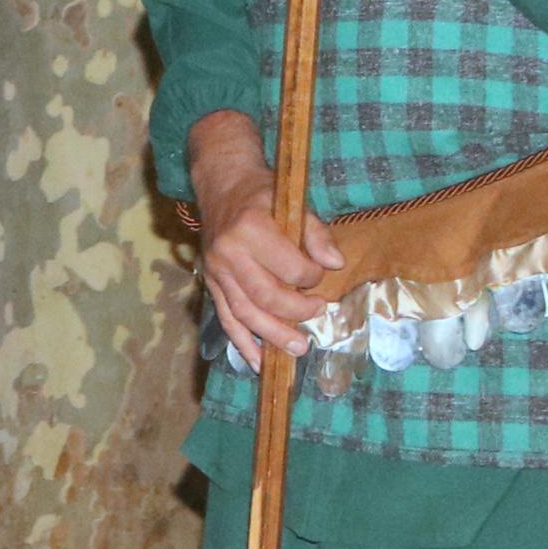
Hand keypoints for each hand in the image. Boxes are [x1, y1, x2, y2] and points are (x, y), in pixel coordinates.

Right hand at [189, 112, 340, 367]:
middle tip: (318, 312)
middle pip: (265, 296)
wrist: (222, 186)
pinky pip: (226, 318)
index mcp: (250, 229)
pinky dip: (242, 343)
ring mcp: (216, 271)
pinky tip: (258, 362)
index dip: (312, 276)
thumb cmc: (262, 194)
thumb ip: (315, 233)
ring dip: (272, 335)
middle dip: (297, 310)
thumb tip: (335, 263)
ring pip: (244, 313)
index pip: (288, 267)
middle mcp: (229, 253)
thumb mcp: (293, 203)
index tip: (321, 273)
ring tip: (298, 349)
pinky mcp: (212, 284)